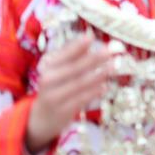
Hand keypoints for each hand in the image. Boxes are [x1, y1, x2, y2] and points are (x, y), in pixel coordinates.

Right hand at [27, 33, 111, 153]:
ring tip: (113, 68)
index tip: (90, 37)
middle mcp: (48, 81)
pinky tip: (105, 87)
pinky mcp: (62, 111)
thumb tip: (89, 37)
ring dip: (98, 75)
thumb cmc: (55, 88)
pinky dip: (94, 93)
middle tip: (109, 52)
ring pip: (79, 84)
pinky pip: (81, 100)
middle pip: (73, 69)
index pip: (63, 55)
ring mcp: (54, 97)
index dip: (76, 47)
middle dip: (92, 60)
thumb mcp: (59, 71)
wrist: (41, 117)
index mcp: (48, 67)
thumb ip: (73, 56)